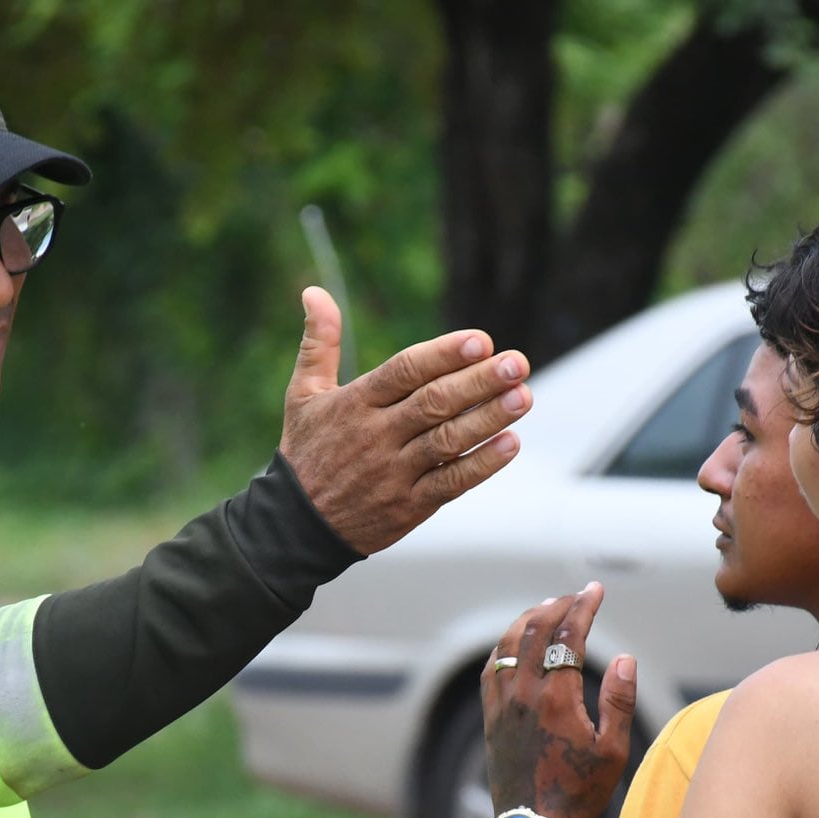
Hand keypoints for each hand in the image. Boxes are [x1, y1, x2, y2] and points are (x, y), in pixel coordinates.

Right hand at [280, 286, 529, 554]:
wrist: (295, 527)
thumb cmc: (306, 451)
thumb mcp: (302, 395)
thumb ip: (319, 342)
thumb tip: (314, 290)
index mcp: (354, 403)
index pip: (404, 372)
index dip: (443, 355)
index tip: (480, 340)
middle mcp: (376, 436)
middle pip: (433, 403)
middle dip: (478, 382)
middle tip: (516, 363)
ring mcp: (394, 472)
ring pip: (447, 442)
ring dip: (488, 419)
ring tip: (523, 397)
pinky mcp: (409, 506)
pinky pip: (450, 483)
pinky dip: (481, 465)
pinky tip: (510, 443)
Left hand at [481, 583, 636, 817]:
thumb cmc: (579, 792)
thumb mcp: (612, 751)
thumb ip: (618, 700)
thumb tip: (623, 658)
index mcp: (556, 698)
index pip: (567, 635)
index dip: (582, 607)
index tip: (595, 590)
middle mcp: (524, 694)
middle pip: (535, 630)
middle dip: (557, 605)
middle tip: (577, 595)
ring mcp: (502, 704)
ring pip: (508, 643)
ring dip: (528, 619)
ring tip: (548, 608)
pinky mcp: (491, 717)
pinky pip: (492, 667)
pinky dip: (505, 644)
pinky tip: (515, 641)